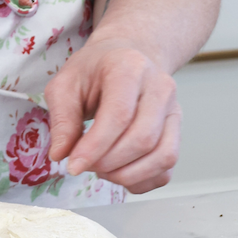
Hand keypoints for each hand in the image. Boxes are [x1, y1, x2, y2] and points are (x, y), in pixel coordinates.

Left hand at [44, 37, 179, 193]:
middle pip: (143, 139)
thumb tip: (61, 154)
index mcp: (129, 67)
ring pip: (162, 156)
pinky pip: (167, 168)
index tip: (73, 166)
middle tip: (85, 164)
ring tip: (102, 168)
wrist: (126, 57)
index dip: (95, 147)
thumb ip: (62, 118)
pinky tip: (119, 172)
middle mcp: (160, 87)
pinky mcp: (176, 130)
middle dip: (109, 163)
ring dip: (127, 175)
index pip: (119, 114)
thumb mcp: (66, 83)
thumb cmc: (94, 70)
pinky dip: (142, 180)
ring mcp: (173, 109)